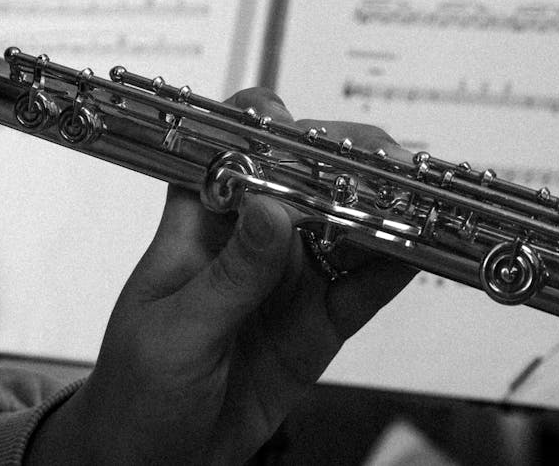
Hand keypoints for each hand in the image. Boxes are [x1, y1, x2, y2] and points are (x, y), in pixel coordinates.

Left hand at [30, 88, 414, 463]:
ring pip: (345, 227)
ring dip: (384, 212)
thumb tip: (270, 208)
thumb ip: (229, 276)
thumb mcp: (175, 334)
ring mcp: (288, 279)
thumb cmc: (135, 391)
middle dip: (351, 165)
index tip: (311, 133)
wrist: (151, 463)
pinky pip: (363, 287)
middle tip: (392, 168)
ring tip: (423, 203)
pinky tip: (422, 252)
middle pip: (307, 179)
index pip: (231, 150)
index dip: (271, 126)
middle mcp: (249, 240)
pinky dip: (394, 269)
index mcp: (198, 226)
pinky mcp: (318, 322)